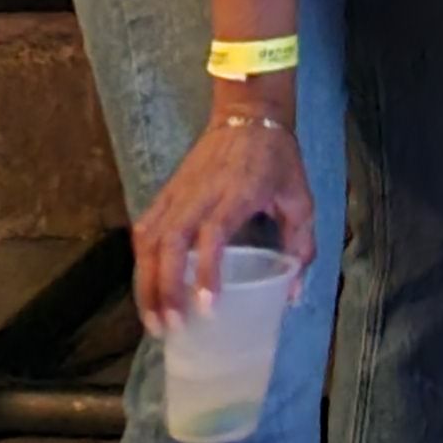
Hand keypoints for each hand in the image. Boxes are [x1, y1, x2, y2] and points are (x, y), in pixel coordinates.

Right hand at [134, 105, 312, 328]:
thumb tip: (293, 296)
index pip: (214, 233)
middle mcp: (202, 193)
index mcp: (240, 192)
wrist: (248, 114)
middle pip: (170, 242)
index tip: (207, 307)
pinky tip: (146, 290)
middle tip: (171, 327)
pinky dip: (141, 262)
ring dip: (146, 283)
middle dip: (165, 288)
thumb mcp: (300, 197)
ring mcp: (178, 192)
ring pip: (150, 240)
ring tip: (154, 321)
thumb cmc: (278, 159)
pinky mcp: (165, 192)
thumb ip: (300, 245)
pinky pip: (144, 230)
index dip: (207, 270)